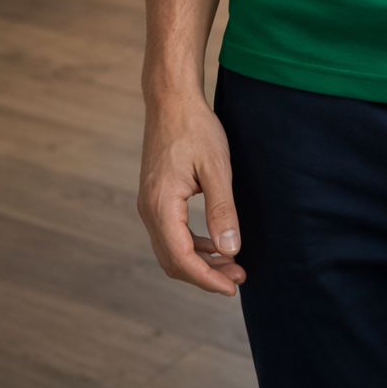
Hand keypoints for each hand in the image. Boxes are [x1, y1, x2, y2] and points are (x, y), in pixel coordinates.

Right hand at [138, 89, 245, 296]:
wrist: (171, 100)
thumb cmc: (195, 128)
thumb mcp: (217, 167)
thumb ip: (222, 210)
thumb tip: (231, 250)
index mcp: (161, 205)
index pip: (182, 258)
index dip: (207, 279)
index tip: (233, 287)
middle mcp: (148, 210)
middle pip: (173, 260)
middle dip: (205, 274)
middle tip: (238, 277)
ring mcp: (148, 204)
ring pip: (171, 249)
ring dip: (199, 261)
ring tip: (231, 264)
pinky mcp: (154, 197)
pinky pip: (170, 233)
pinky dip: (192, 245)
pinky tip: (214, 244)